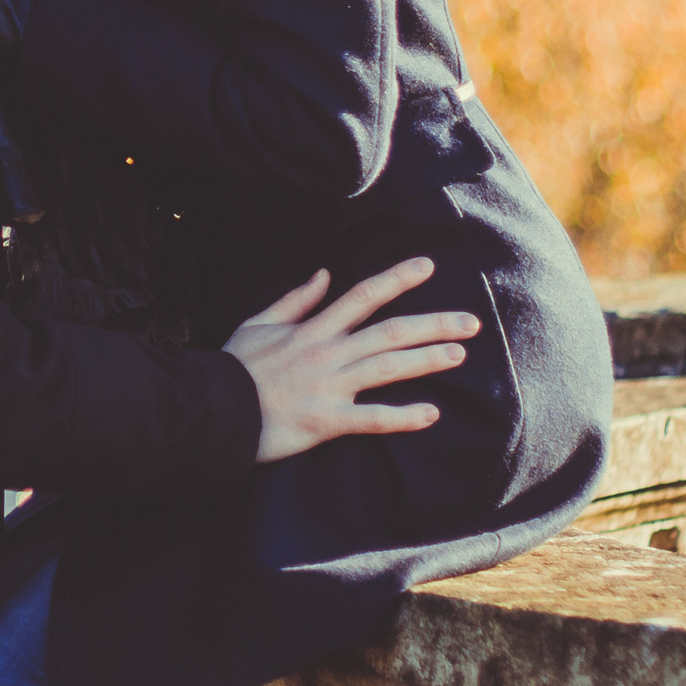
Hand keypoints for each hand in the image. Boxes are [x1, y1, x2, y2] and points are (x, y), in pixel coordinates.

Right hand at [222, 257, 476, 462]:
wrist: (214, 408)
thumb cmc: (235, 366)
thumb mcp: (259, 322)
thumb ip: (296, 299)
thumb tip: (324, 273)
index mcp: (313, 328)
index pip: (363, 295)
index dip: (397, 278)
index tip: (428, 266)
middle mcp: (327, 352)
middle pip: (390, 331)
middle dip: (433, 324)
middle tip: (471, 322)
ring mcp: (329, 386)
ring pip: (388, 368)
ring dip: (427, 360)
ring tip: (460, 354)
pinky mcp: (325, 420)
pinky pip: (371, 418)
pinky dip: (402, 416)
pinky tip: (431, 414)